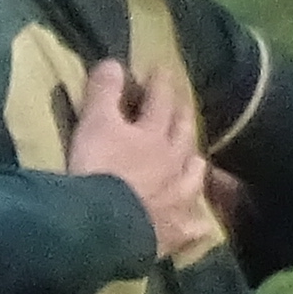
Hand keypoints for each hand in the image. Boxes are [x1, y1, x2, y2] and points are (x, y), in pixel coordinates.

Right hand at [65, 56, 221, 263]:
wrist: (107, 225)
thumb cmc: (98, 170)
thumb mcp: (94, 123)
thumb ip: (104, 92)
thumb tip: (114, 62)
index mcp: (154, 133)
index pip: (160, 99)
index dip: (160, 82)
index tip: (160, 69)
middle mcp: (174, 161)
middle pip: (184, 134)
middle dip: (183, 116)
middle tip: (183, 105)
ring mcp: (179, 197)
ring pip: (194, 175)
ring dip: (193, 165)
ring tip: (194, 161)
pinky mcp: (176, 231)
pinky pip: (193, 226)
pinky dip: (195, 223)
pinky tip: (198, 225)